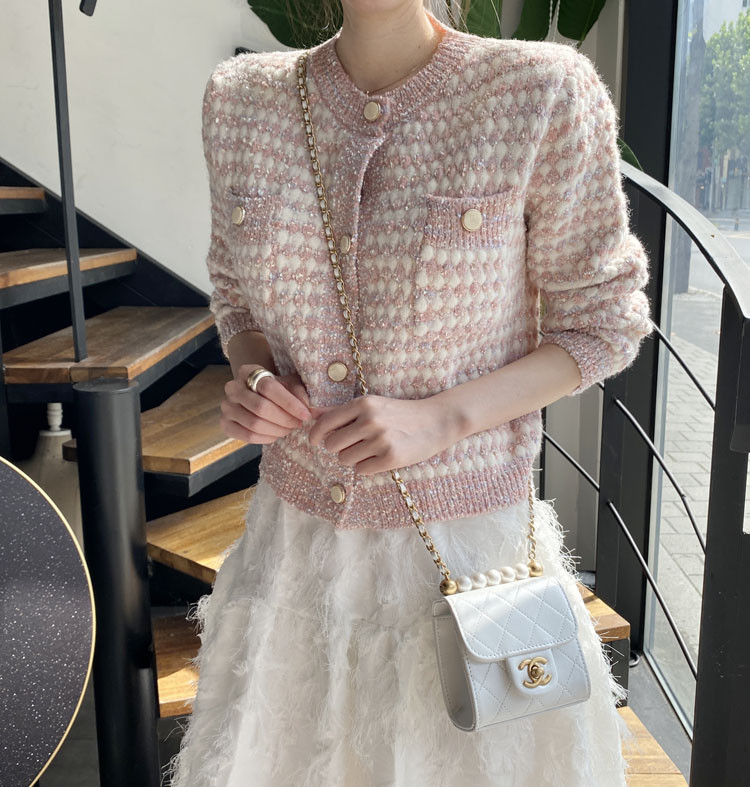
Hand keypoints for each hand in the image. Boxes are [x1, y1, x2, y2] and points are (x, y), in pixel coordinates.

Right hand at [220, 364, 311, 444]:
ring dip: (277, 430)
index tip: (305, 414)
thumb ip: (299, 392)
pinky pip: (247, 436)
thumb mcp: (289, 384)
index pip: (269, 388)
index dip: (289, 403)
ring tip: (289, 429)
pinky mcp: (225, 423)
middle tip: (298, 424)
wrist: (256, 396)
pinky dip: (266, 438)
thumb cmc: (276, 389)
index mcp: (247, 371)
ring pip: (254, 424)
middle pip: (260, 407)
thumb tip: (308, 408)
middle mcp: (232, 387)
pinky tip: (276, 434)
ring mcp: (226, 406)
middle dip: (284, 419)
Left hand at [307, 394, 459, 475]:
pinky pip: (362, 470)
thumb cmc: (399, 412)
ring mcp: (381, 439)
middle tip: (354, 444)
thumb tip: (310, 413)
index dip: (316, 435)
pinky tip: (380, 457)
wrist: (435, 421)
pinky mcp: (391, 458)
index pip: (325, 423)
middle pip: (332, 445)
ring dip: (353, 458)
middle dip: (339, 448)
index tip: (314, 441)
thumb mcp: (371, 405)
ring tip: (370, 450)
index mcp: (363, 404)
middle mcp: (370, 420)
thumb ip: (340, 410)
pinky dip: (367, 467)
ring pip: (345, 460)